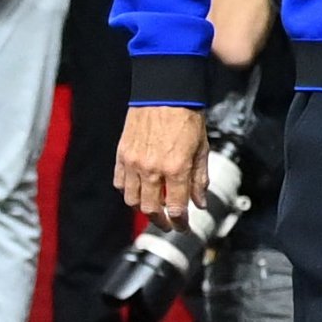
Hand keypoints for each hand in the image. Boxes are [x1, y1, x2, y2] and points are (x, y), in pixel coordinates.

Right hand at [118, 104, 209, 219]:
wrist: (164, 94)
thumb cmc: (187, 117)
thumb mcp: (202, 149)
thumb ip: (199, 179)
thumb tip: (200, 202)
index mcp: (176, 168)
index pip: (176, 207)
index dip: (180, 222)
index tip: (184, 227)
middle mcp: (152, 170)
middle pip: (151, 209)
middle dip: (161, 221)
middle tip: (169, 224)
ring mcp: (133, 163)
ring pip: (132, 200)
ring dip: (143, 209)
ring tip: (154, 210)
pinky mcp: (121, 156)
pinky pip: (119, 183)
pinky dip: (128, 192)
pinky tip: (138, 191)